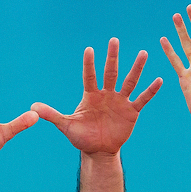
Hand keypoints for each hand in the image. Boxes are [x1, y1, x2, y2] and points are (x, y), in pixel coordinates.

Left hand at [31, 39, 161, 154]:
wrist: (99, 151)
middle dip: (112, 57)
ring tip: (143, 54)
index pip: (89, 76)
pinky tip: (158, 80)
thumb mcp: (66, 126)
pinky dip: (150, 90)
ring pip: (129, 81)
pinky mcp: (131, 112)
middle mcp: (106, 94)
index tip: (89, 50)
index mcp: (91, 95)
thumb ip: (52, 115)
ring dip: (136, 68)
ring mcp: (120, 102)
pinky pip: (142, 99)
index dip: (89, 64)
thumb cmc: (82, 137)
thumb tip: (32, 107)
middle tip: (114, 40)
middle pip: (110, 72)